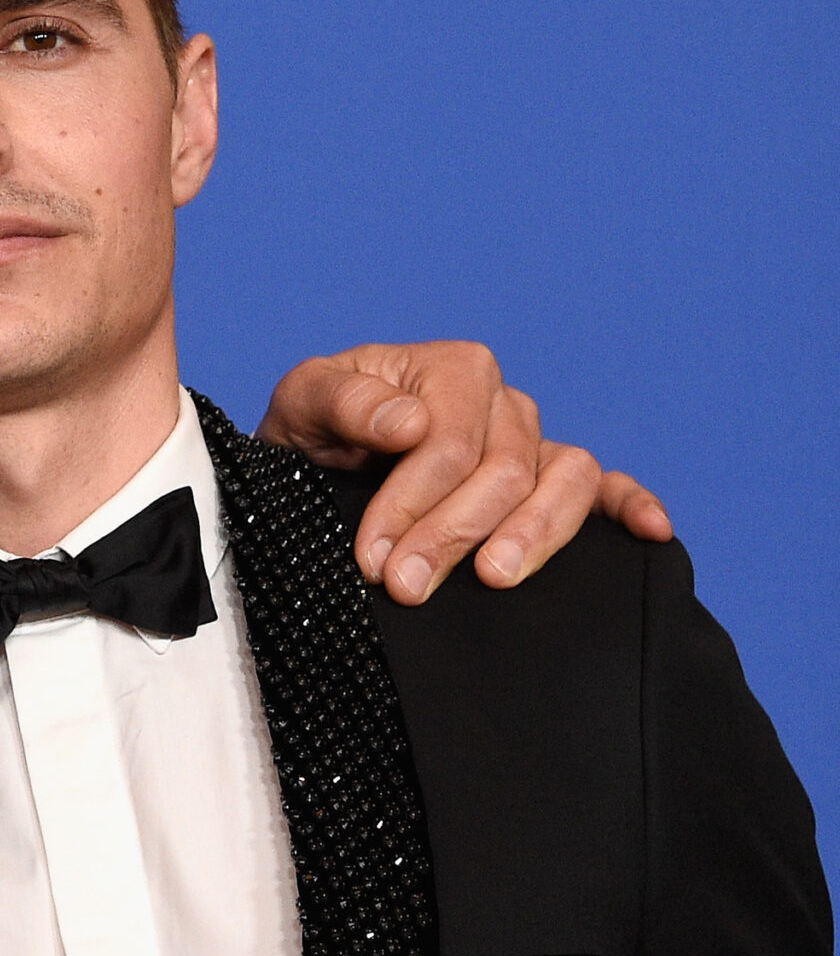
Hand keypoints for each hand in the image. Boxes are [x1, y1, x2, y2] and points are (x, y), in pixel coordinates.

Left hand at [258, 341, 670, 604]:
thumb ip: (344, 401)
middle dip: (452, 535)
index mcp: (453, 369)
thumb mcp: (303, 401)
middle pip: (503, 471)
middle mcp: (504, 402)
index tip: (374, 557)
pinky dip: (633, 505)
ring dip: (532, 536)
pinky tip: (652, 532)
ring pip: (564, 481)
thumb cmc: (315, 426)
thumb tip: (408, 423)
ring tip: (494, 578)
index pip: (451, 443)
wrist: (318, 457)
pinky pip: (605, 489)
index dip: (413, 504)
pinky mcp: (550, 482)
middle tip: (405, 586)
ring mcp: (533, 443)